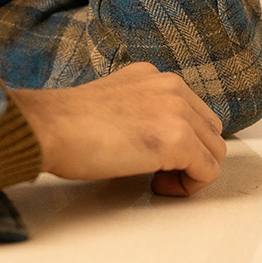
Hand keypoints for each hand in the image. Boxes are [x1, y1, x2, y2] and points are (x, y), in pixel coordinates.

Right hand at [9, 62, 227, 195]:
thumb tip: (148, 137)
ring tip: (157, 180)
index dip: (179, 139)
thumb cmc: (64, 122)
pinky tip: (157, 185)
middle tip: (158, 170)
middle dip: (191, 155)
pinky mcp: (178, 139)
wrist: (48, 127)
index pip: (191, 110)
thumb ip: (138, 109)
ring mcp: (177, 111)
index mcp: (151, 75)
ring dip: (190, 171)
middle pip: (209, 130)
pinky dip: (188, 187)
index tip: (155, 155)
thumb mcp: (110, 100)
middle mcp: (170, 86)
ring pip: (214, 151)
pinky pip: (207, 172)